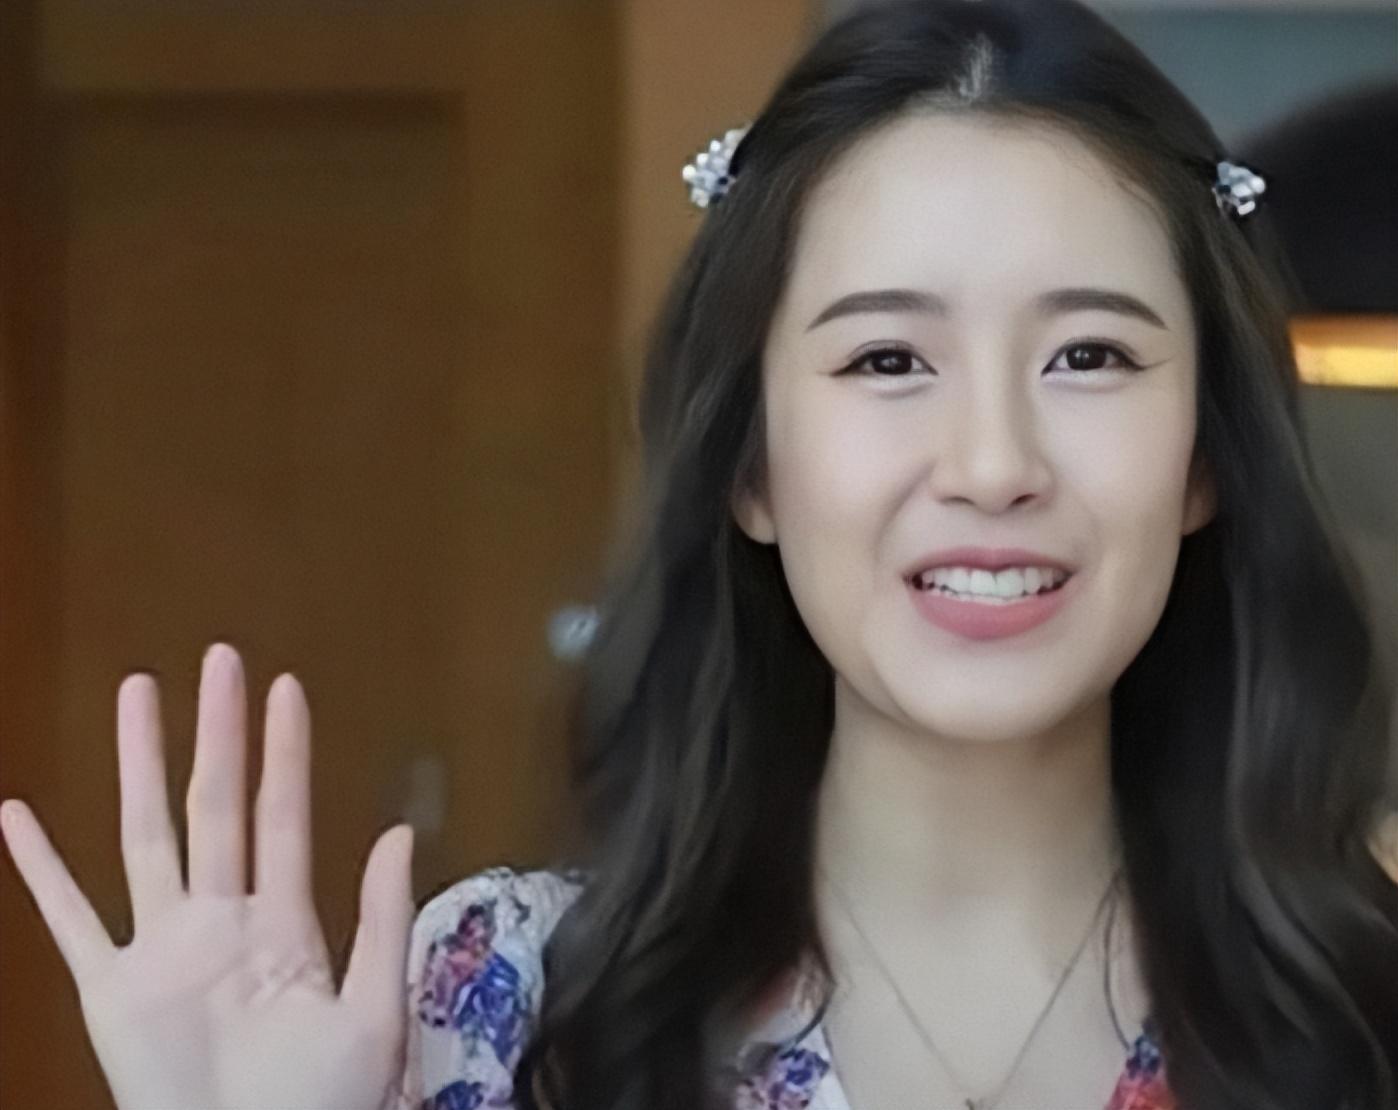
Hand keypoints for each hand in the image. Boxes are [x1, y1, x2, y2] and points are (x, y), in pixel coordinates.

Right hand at [0, 644, 414, 1109]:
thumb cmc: (323, 1101)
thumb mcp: (373, 1012)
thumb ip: (382, 922)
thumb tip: (395, 832)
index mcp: (285, 922)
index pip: (284, 815)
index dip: (286, 752)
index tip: (286, 689)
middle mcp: (221, 918)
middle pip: (216, 805)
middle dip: (218, 733)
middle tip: (219, 659)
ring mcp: (163, 947)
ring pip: (145, 836)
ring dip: (139, 766)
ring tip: (136, 694)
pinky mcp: (111, 991)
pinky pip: (70, 920)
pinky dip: (40, 871)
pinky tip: (17, 816)